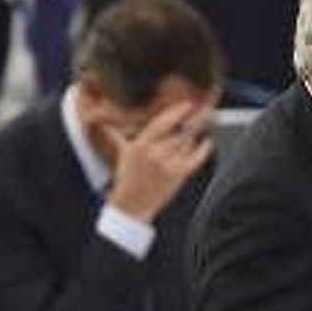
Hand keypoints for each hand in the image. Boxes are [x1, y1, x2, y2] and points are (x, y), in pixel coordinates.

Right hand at [103, 101, 214, 221]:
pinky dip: (204, 148)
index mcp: (141, 144)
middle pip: (181, 130)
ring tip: (199, 127)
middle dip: (194, 119)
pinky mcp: (179, 176)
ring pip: (189, 142)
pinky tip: (206, 141)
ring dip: (196, 134)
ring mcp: (169, 164)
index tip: (188, 104)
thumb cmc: (128, 179)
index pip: (163, 121)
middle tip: (205, 108)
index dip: (178, 111)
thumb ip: (116, 135)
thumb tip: (105, 123)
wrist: (132, 206)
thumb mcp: (122, 153)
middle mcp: (155, 153)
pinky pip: (197, 158)